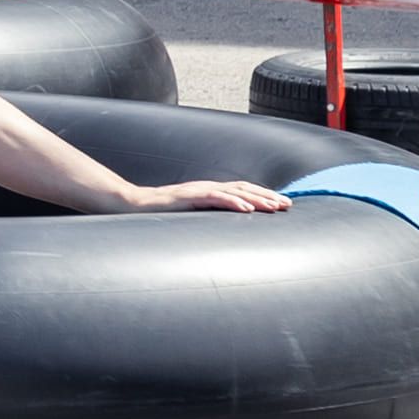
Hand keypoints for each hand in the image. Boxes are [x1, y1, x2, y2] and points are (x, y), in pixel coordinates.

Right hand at [133, 178, 293, 214]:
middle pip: (243, 188)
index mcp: (208, 192)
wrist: (131, 204)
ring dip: (257, 198)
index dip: (263, 195)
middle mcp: (206, 188)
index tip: (282, 204)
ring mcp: (197, 191)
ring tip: (275, 206)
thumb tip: (225, 230)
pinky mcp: (188, 197)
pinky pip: (214, 198)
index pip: (241, 190)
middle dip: (267, 196)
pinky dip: (233, 201)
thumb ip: (206, 217)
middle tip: (288, 205)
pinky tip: (247, 208)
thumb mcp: (189, 215)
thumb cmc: (158, 213)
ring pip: (233, 191)